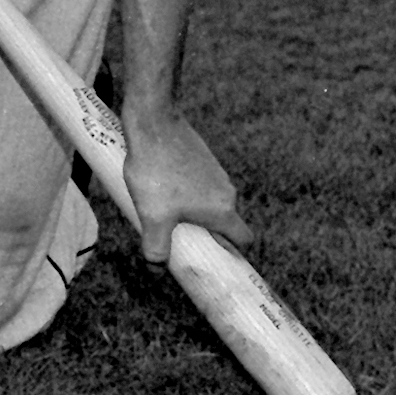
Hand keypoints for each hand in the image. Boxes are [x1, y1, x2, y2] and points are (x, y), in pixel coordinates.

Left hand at [118, 105, 251, 263]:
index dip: (234, 254)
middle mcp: (226, 192)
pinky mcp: (202, 158)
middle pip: (224, 222)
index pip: (243, 239)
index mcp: (223, 210)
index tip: (217, 262)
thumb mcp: (152, 217)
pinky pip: (198, 185)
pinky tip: (160, 189)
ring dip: (192, 211)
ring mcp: (215, 173)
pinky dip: (185, 192)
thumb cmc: (156, 172)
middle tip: (181, 240)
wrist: (153, 124)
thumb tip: (156, 270)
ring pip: (209, 202)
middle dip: (205, 234)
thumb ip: (156, 248)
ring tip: (163, 213)